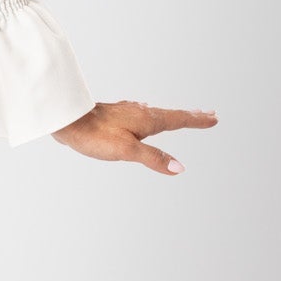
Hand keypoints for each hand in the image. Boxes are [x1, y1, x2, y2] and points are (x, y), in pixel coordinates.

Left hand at [51, 100, 217, 173]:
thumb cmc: (94, 135)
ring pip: (156, 113)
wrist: (66, 119)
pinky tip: (143, 114)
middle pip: (171, 114)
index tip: (214, 118)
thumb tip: (179, 168)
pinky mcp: (114, 116)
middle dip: (190, 115)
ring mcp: (126, 112)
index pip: (179, 120)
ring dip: (172, 115)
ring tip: (181, 116)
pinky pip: (141, 113)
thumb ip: (153, 158)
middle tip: (208, 114)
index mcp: (147, 120)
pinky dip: (151, 114)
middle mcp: (139, 113)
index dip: (197, 120)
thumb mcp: (127, 151)